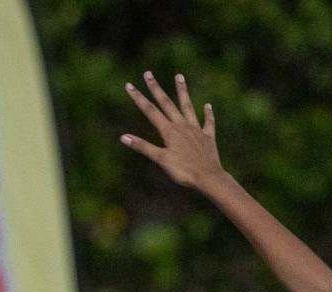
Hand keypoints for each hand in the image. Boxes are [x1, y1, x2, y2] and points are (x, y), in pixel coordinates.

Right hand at [121, 71, 223, 191]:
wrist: (208, 177)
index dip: (138, 98)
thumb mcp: (161, 160)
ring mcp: (196, 129)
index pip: (150, 111)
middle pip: (167, 103)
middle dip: (156, 88)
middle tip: (148, 73)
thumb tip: (123, 137)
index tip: (129, 85)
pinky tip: (207, 105)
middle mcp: (182, 126)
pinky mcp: (207, 137)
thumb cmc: (183, 171)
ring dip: (182, 91)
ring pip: (188, 106)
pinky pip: (208, 122)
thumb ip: (143, 147)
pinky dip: (207, 114)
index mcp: (169, 131)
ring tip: (179, 76)